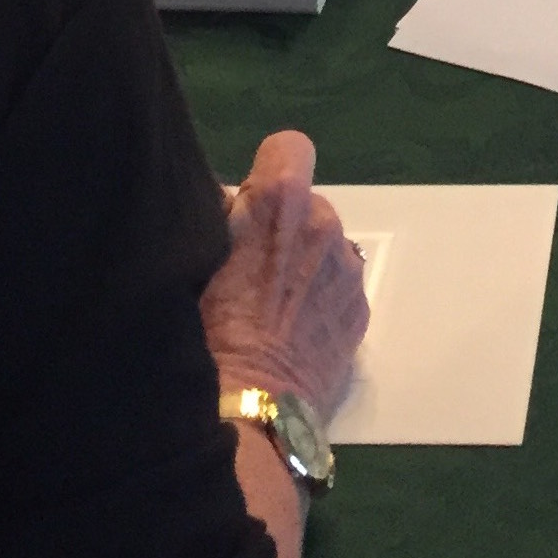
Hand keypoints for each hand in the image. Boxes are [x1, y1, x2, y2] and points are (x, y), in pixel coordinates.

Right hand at [202, 130, 369, 419]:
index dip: (268, 172)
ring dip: (304, 262)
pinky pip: (339, 285)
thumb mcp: (196, 259)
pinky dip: (321, 297)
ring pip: (325, 246)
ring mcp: (348, 267)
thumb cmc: (207, 331)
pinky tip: (294, 331)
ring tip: (273, 308)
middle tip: (251, 270)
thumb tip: (229, 201)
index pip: (288, 148)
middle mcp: (323, 222)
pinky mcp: (362, 309)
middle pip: (306, 204)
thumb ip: (219, 217)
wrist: (247, 409)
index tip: (249, 207)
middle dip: (283, 226)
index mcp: (279, 202)